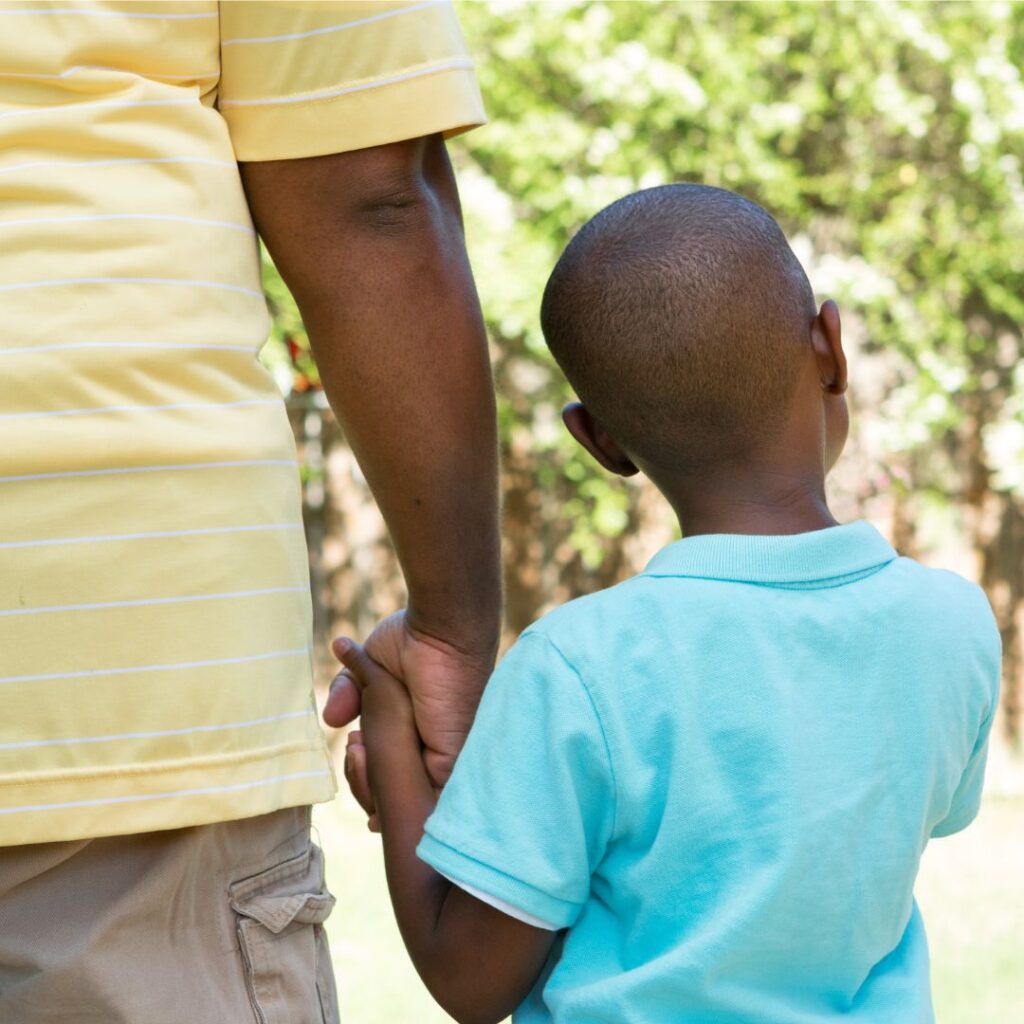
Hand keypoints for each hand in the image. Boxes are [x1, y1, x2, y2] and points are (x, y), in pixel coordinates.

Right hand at [336, 637, 426, 832]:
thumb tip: (330, 720)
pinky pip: (414, 803)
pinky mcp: (449, 766)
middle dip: (365, 787)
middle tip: (354, 746)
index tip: (354, 746)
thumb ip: (349, 692)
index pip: (390, 779)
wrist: (438, 628)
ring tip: (359, 746)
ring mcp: (443, 765)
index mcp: (417, 738)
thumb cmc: (413, 639)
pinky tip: (369, 759)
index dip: (367, 776)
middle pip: (392, 802)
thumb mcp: (371, 666)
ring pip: (400, 809)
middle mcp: (431, 755)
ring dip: (371, 789)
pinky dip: (385, 794)